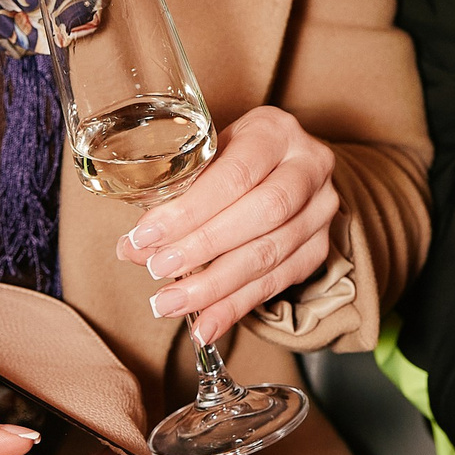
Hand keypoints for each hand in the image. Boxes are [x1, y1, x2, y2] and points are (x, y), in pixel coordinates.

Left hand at [116, 104, 337, 345]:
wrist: (285, 169)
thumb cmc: (234, 160)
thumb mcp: (206, 159)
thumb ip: (172, 197)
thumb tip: (133, 247)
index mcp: (275, 131)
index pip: (235, 173)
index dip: (190, 210)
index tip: (147, 236)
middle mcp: (309, 165)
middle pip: (262, 213)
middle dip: (204, 247)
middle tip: (158, 270)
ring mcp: (321, 209)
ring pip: (270, 253)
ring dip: (216, 286)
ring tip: (172, 303)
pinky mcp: (319, 247)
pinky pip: (278, 283)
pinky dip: (237, 306)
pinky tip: (206, 323)